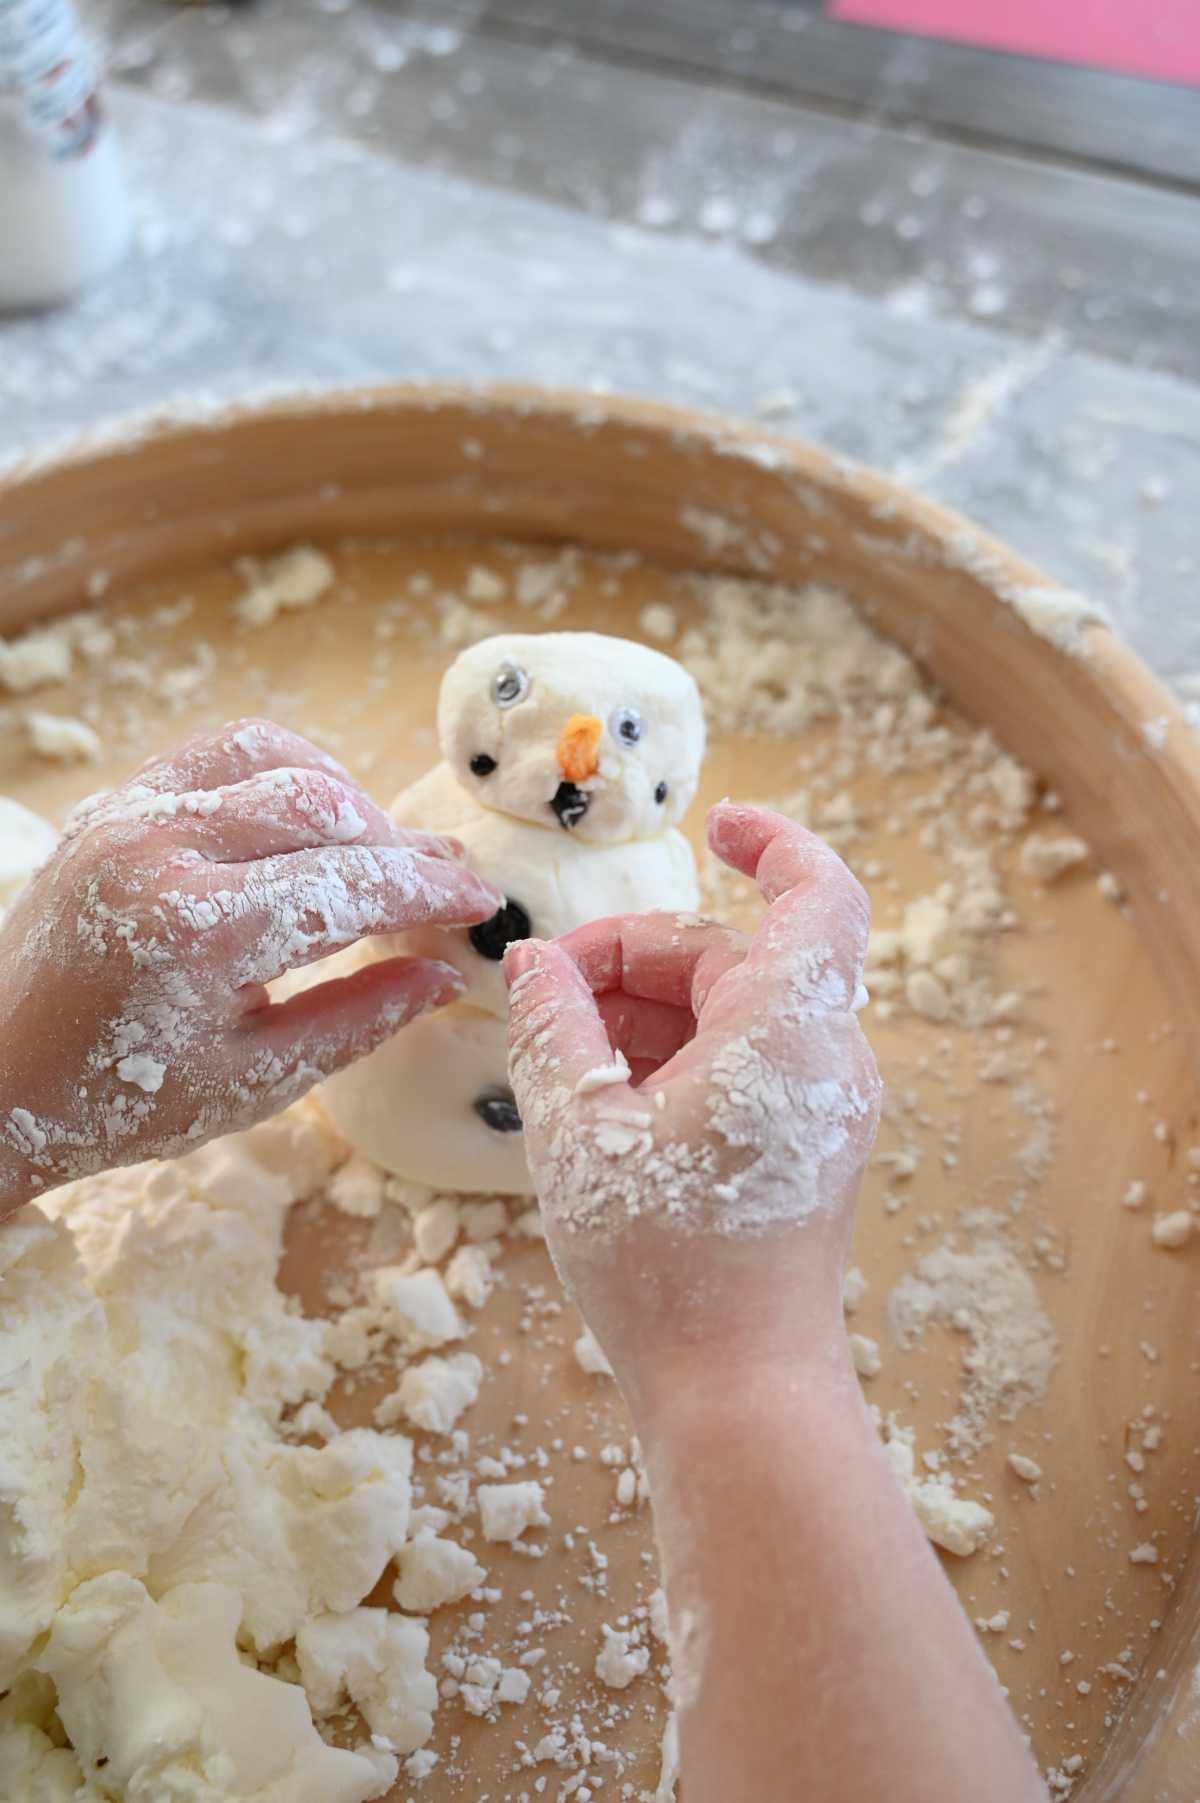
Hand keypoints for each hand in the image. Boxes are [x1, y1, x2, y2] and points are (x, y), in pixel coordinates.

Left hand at [0, 719, 501, 1212]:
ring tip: (379, 854)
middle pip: (323, 806)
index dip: (430, 890)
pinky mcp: (114, 803)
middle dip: (400, 844)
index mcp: (197, 930)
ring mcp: (128, 813)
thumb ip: (357, 1021)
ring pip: (275, 756)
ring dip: (346, 797)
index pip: (350, 884)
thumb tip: (445, 974)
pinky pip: (218, 753)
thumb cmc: (118, 1100)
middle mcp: (160, 847)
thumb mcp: (253, 1084)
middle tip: (445, 882)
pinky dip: (281, 771)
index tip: (481, 901)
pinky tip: (309, 819)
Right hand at [503, 802, 880, 1406]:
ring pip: (729, 1016)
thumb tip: (534, 963)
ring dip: (642, 1016)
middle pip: (734, 959)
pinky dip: (670, 1062)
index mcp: (789, 1032)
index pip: (817, 894)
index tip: (715, 823)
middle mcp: (824, 1062)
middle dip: (634, 960)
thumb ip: (550, 1026)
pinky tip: (598, 1102)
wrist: (739, 1399)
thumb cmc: (664, 1264)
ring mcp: (819, 1112)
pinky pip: (738, 1068)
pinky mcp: (801, 1154)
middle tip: (545, 996)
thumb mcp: (577, 1129)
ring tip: (558, 1059)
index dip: (774, 841)